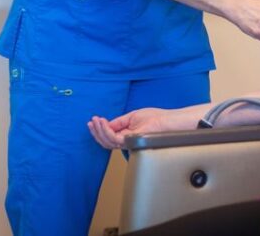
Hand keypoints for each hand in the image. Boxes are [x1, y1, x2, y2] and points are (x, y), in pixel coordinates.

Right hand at [87, 106, 201, 149]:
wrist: (168, 121)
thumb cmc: (156, 118)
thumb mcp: (133, 116)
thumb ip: (119, 122)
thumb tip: (107, 125)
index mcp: (128, 136)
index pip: (110, 137)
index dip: (100, 130)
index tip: (94, 121)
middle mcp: (127, 141)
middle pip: (106, 142)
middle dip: (96, 132)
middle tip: (91, 123)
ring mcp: (129, 142)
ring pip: (108, 142)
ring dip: (99, 130)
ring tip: (95, 121)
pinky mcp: (132, 140)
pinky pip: (114, 138)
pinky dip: (105, 130)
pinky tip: (102, 123)